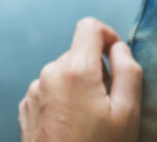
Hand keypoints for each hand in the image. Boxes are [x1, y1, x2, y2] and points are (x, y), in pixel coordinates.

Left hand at [19, 18, 141, 141]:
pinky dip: (64, 101)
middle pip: (78, 53)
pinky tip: (73, 129)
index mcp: (75, 69)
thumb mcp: (128, 115)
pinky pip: (50, 91)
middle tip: (110, 106)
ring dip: (80, 88)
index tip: (118, 58)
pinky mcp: (27, 107)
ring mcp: (34, 90)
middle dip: (97, 71)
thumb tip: (120, 48)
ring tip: (91, 123)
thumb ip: (129, 73)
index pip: (89, 27)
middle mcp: (49, 73)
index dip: (109, 36)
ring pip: (64, 74)